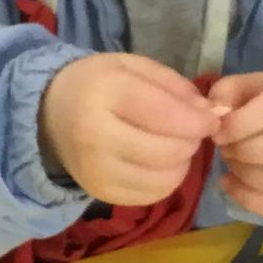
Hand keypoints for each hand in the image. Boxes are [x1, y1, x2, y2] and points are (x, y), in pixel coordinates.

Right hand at [37, 52, 217, 206]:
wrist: (50, 115)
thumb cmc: (99, 85)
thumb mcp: (133, 67)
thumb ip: (175, 86)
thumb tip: (212, 114)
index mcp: (103, 94)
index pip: (164, 114)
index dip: (198, 120)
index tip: (211, 118)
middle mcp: (96, 137)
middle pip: (168, 151)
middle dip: (191, 141)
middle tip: (190, 130)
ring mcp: (97, 172)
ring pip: (165, 178)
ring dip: (182, 162)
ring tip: (174, 144)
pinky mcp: (102, 194)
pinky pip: (154, 195)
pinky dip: (167, 179)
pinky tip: (160, 162)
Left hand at [210, 69, 262, 219]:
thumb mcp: (251, 86)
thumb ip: (226, 94)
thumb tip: (215, 117)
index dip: (241, 123)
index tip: (218, 133)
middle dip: (244, 152)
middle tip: (227, 150)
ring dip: (245, 177)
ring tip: (232, 165)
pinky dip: (250, 200)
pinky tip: (233, 185)